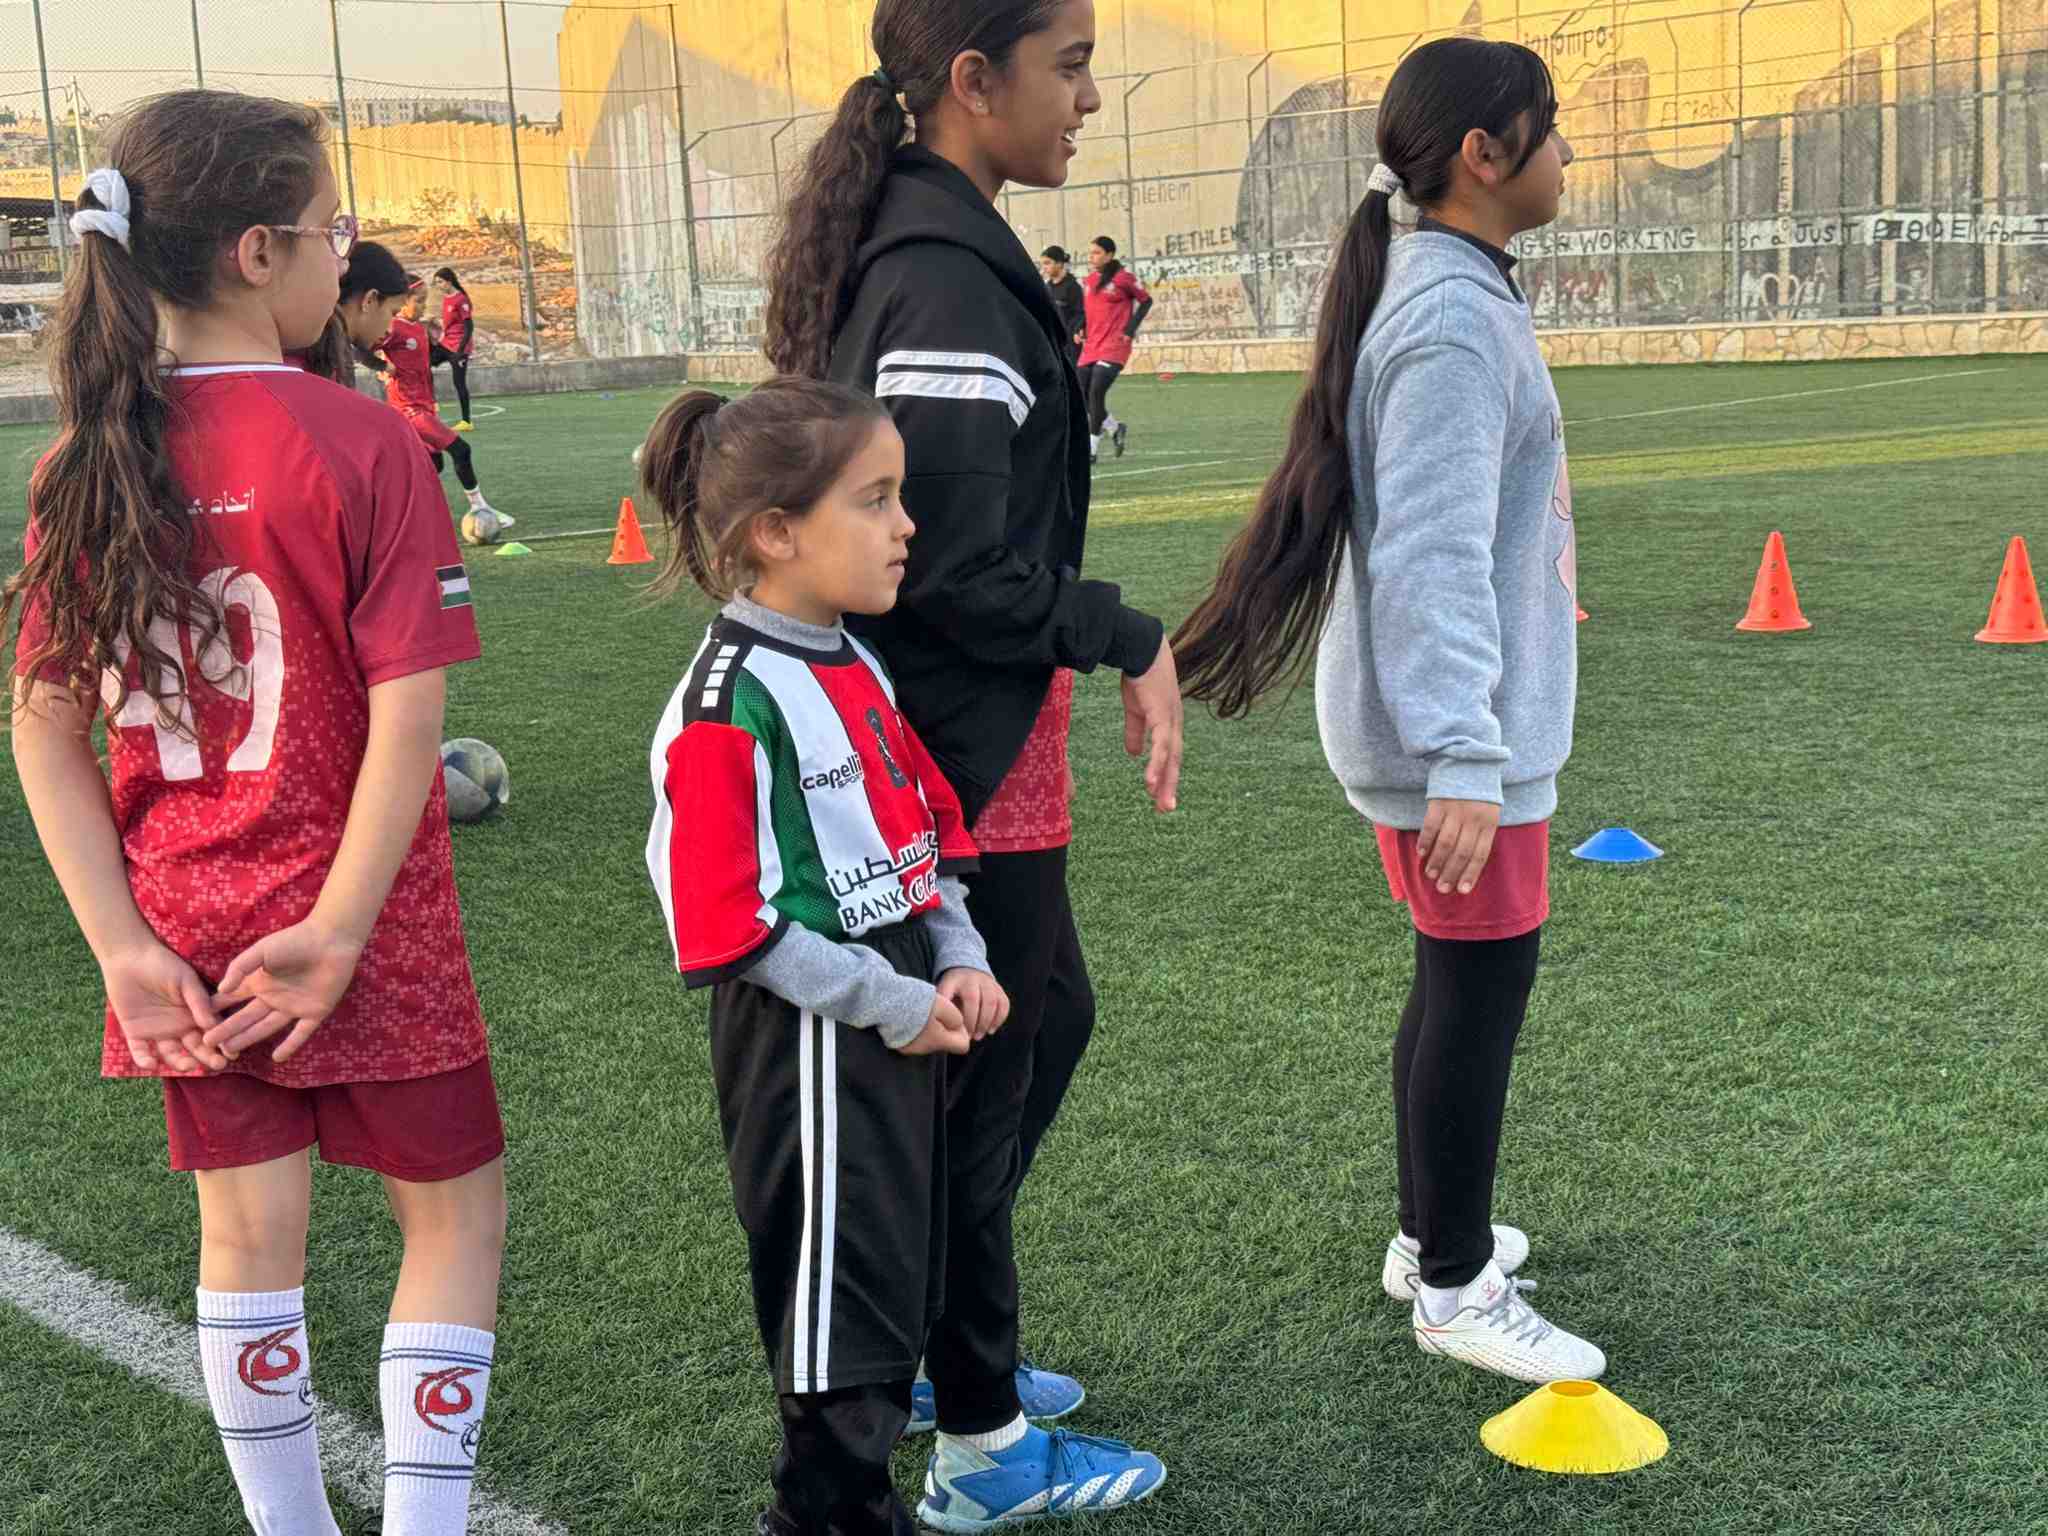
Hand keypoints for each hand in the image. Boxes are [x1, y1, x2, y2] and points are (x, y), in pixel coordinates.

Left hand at [101, 943, 227, 1074]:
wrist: (130, 957)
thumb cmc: (163, 964)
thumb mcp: (186, 980)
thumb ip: (198, 1001)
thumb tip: (213, 1024)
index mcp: (195, 1013)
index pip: (212, 1032)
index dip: (223, 1044)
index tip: (233, 1055)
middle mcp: (179, 1026)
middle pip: (196, 1047)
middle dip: (207, 1057)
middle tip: (218, 1066)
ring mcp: (158, 1031)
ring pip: (171, 1053)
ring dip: (180, 1062)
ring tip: (188, 1066)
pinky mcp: (135, 1033)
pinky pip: (140, 1050)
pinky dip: (144, 1059)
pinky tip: (151, 1064)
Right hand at [204, 920, 365, 1064]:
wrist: (331, 939)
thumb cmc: (295, 940)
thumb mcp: (261, 951)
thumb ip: (240, 968)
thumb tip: (221, 989)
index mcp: (259, 982)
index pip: (232, 1000)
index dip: (215, 1011)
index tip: (195, 1023)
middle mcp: (273, 997)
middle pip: (246, 1018)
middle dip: (226, 1030)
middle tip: (207, 1043)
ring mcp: (294, 1006)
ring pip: (266, 1027)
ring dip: (248, 1039)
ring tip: (229, 1051)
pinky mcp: (315, 1011)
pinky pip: (300, 1033)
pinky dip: (290, 1045)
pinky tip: (277, 1058)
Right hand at [897, 993, 970, 1056]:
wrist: (886, 1002)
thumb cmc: (917, 1003)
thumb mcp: (944, 1005)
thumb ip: (956, 1019)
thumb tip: (957, 1027)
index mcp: (938, 1041)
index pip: (963, 1047)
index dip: (963, 1033)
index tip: (954, 1019)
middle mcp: (925, 1050)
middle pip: (944, 1044)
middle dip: (945, 1030)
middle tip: (936, 1012)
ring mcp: (910, 1049)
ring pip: (929, 1041)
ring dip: (931, 1030)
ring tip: (922, 1013)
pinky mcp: (899, 1045)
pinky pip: (915, 1040)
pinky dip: (917, 1031)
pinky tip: (910, 1018)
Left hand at [937, 968, 1009, 1040]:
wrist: (965, 969)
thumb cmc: (951, 988)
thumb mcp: (943, 991)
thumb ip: (944, 1006)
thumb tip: (944, 1027)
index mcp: (959, 980)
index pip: (967, 998)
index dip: (966, 1018)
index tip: (960, 1031)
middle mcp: (975, 979)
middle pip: (981, 1001)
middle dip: (976, 1022)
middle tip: (971, 1037)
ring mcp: (989, 983)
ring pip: (993, 1003)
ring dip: (987, 1022)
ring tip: (980, 1036)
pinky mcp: (999, 989)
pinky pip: (1004, 1004)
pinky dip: (1000, 1019)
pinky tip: (991, 1030)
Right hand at [1121, 636, 1183, 813]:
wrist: (1140, 650)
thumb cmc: (1139, 675)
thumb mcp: (1135, 709)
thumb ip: (1135, 731)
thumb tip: (1133, 754)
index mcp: (1168, 723)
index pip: (1169, 754)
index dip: (1165, 775)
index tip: (1160, 796)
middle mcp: (1173, 724)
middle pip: (1174, 761)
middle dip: (1169, 786)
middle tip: (1166, 809)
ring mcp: (1170, 720)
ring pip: (1170, 758)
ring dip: (1165, 781)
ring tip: (1161, 803)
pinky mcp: (1162, 715)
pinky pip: (1160, 746)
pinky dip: (1157, 765)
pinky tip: (1150, 781)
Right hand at [1419, 798, 1501, 894]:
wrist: (1468, 760)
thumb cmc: (1479, 791)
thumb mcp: (1489, 811)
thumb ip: (1481, 833)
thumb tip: (1467, 863)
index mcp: (1489, 823)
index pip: (1480, 854)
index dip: (1471, 874)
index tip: (1462, 890)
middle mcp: (1474, 818)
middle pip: (1462, 852)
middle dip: (1451, 873)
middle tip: (1442, 888)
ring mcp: (1456, 810)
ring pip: (1446, 842)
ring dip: (1437, 861)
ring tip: (1430, 875)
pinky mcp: (1439, 802)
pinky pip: (1431, 826)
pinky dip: (1426, 841)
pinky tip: (1421, 853)